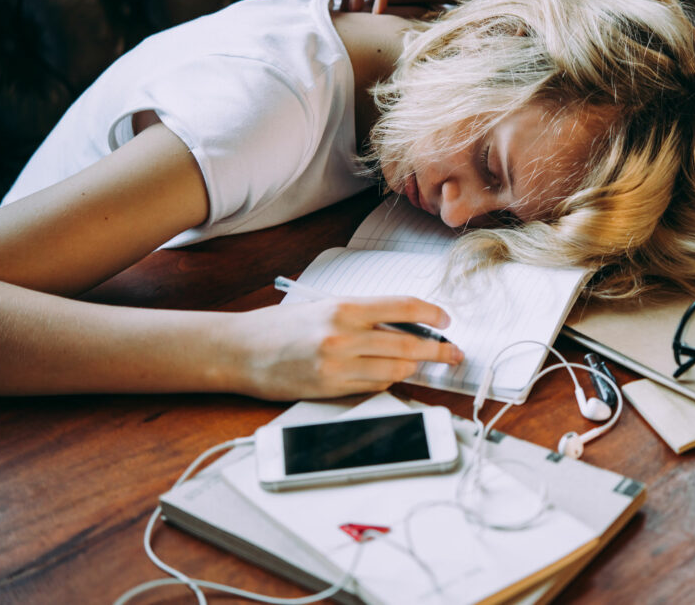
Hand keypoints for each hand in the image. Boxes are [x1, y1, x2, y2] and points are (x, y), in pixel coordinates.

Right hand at [225, 295, 463, 399]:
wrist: (240, 351)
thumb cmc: (281, 326)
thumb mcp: (324, 307)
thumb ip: (363, 314)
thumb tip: (406, 324)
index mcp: (343, 308)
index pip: (403, 307)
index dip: (432, 314)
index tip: (446, 320)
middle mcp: (343, 335)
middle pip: (408, 344)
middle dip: (438, 350)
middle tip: (454, 351)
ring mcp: (338, 365)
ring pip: (396, 369)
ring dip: (416, 367)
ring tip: (426, 362)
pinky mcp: (331, 388)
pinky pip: (376, 386)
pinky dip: (392, 380)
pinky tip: (396, 374)